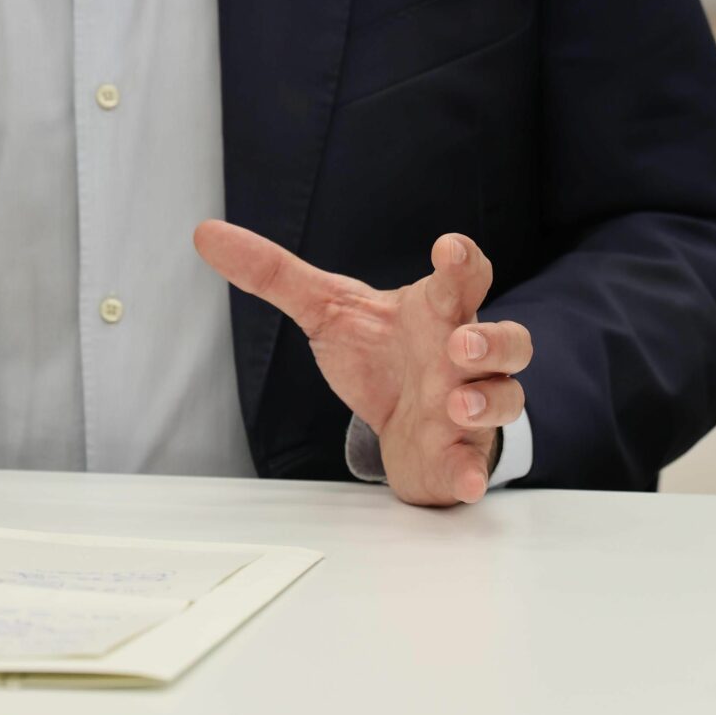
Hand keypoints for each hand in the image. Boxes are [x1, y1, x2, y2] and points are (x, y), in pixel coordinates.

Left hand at [194, 223, 529, 506]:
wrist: (399, 425)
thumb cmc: (378, 355)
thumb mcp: (325, 311)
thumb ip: (274, 274)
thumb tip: (207, 233)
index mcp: (437, 311)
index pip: (465, 277)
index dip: (463, 262)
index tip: (448, 249)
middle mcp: (464, 357)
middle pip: (509, 339)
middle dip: (491, 340)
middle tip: (459, 343)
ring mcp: (470, 407)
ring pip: (507, 398)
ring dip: (487, 402)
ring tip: (455, 405)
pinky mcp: (460, 455)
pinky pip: (477, 465)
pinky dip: (472, 472)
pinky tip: (463, 480)